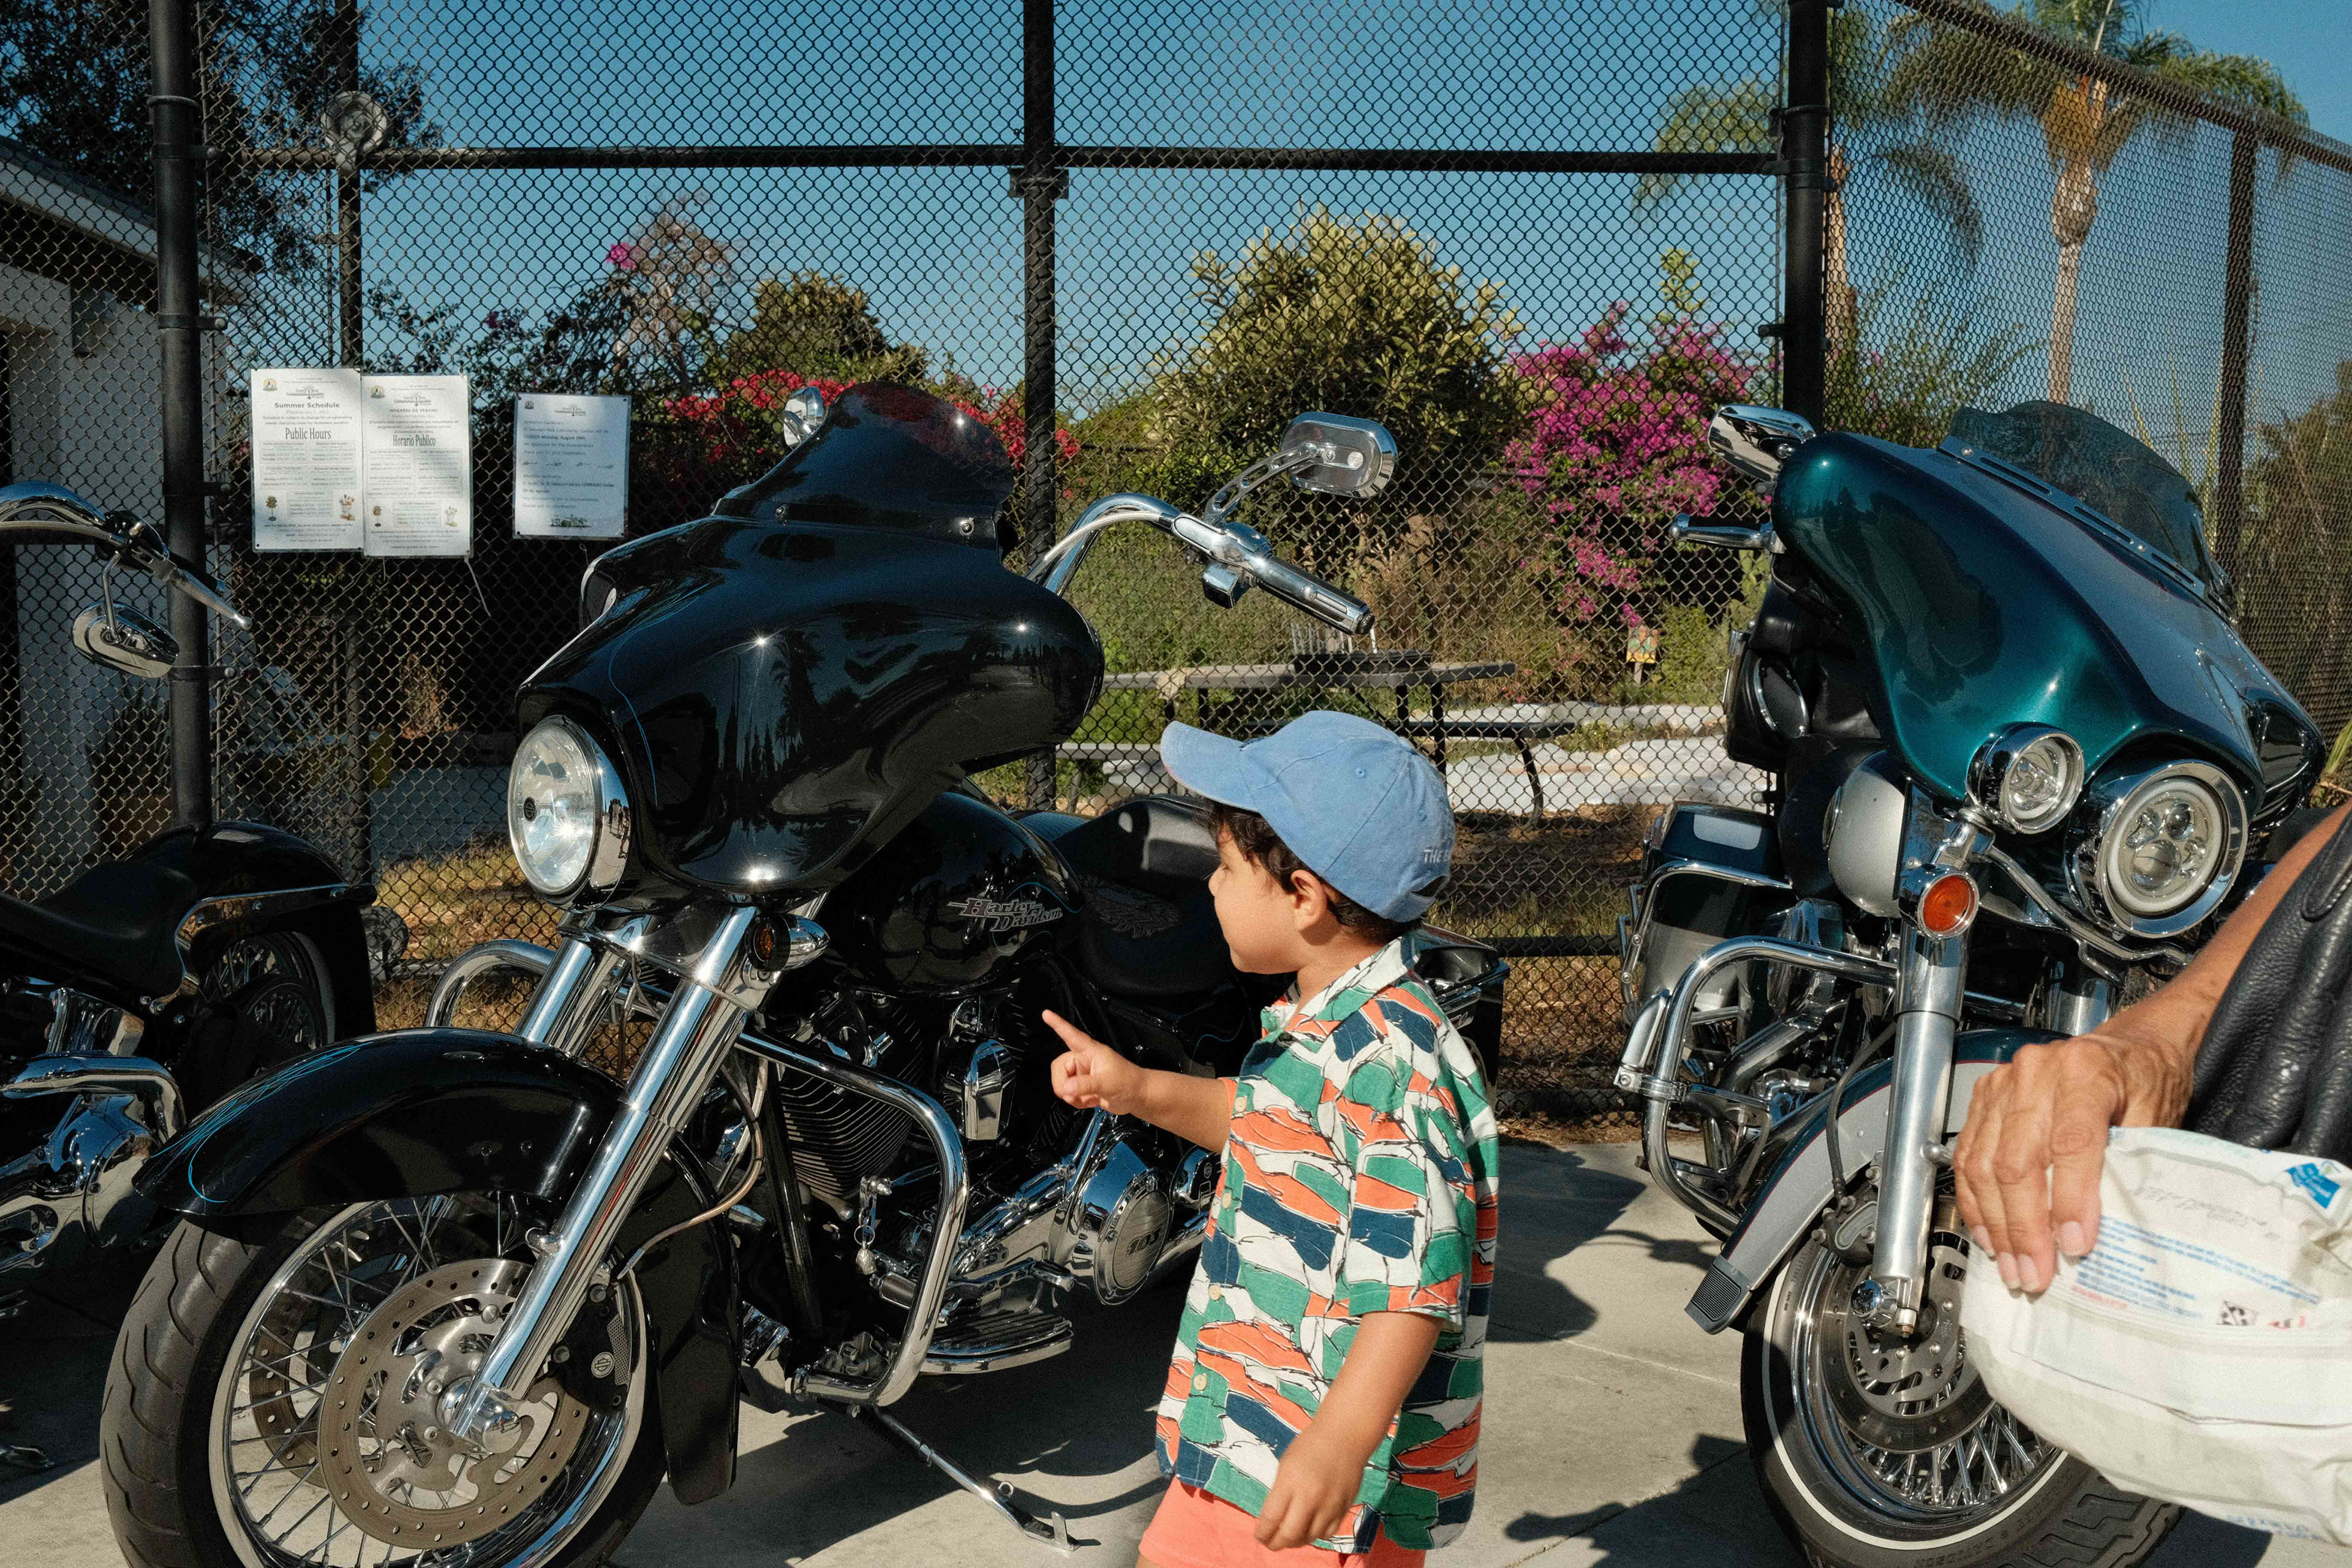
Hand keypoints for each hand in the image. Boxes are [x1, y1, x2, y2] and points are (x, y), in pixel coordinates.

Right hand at [1042, 1010, 1143, 1115]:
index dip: (1058, 1024)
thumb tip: (1066, 1087)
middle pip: (1059, 1068)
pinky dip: (1077, 1101)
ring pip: (1062, 1083)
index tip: (1046, 1014)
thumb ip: (1085, 1085)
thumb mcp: (1107, 1083)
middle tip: (1074, 1094)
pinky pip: (1068, 1093)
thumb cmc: (1129, 1082)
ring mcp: (1082, 1074)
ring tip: (1089, 1097)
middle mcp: (1084, 1060)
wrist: (1137, 1097)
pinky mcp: (1082, 1087)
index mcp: (1091, 1051)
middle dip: (1063, 1084)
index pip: (1072, 1035)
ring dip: (1072, 1095)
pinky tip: (1091, 1100)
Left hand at [1255, 1424, 1363, 1550]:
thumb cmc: (1309, 1445)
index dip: (1262, 1533)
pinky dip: (1315, 1535)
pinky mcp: (1344, 1507)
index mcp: (1290, 1481)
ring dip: (1296, 1541)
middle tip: (1271, 1543)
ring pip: (1310, 1537)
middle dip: (1276, 1544)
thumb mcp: (1286, 1464)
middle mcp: (1310, 1496)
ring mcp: (1329, 1504)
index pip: (1271, 1517)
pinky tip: (1309, 1530)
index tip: (1259, 1536)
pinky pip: (1328, 1533)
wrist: (1344, 1436)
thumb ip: (1280, 1492)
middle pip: (1290, 1534)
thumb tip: (1274, 1519)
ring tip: (1289, 1538)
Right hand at [1954, 1018, 2192, 1295]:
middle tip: (2033, 1273)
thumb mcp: (2156, 1118)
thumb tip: (2105, 1231)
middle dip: (2024, 1227)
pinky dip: (1974, 1201)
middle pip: (2017, 1161)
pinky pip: (1967, 1156)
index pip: (2070, 1143)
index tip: (2074, 1246)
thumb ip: (2129, 1166)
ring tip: (2010, 1264)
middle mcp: (2037, 1074)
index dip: (2070, 1200)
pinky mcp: (1984, 1098)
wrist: (2129, 1045)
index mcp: (2087, 1072)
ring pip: (1983, 1164)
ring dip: (1995, 1223)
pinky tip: (1988, 1233)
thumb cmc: (2146, 1079)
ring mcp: (2003, 1084)